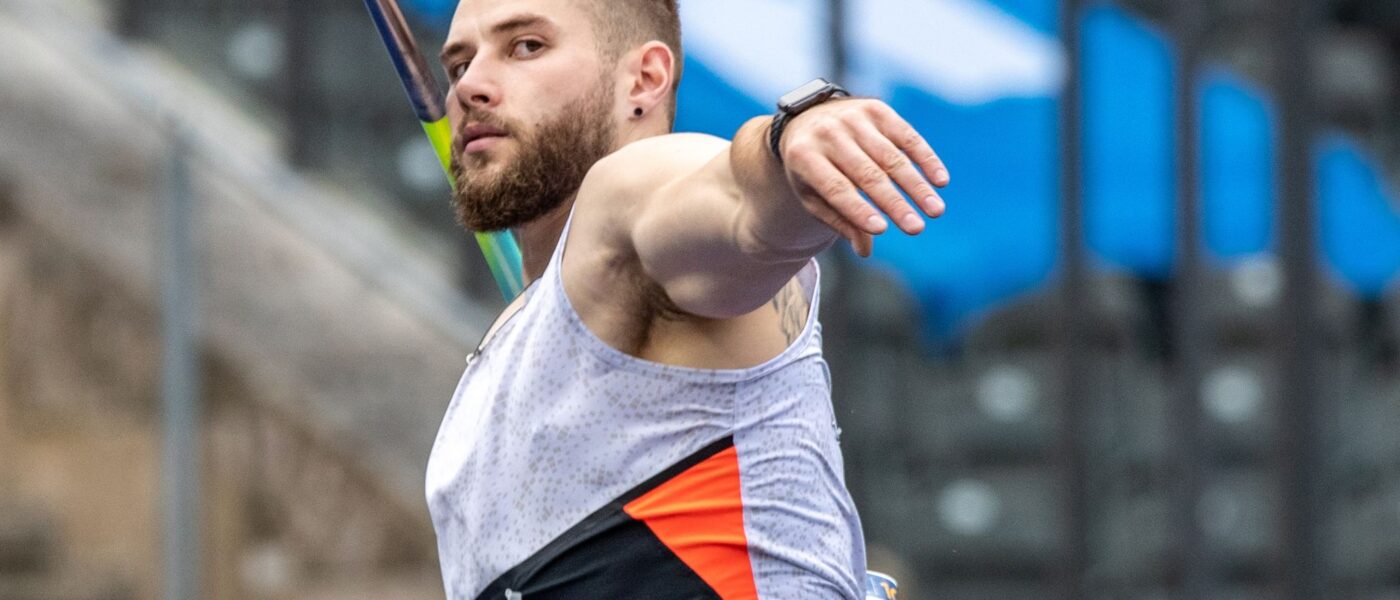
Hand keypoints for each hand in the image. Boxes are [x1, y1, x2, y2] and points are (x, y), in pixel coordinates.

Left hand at [777, 98, 949, 256]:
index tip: (881, 230)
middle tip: (916, 229)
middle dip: (895, 204)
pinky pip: (906, 136)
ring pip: (891, 157)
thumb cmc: (812, 168)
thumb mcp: (812, 195)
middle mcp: (828, 133)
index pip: (836, 188)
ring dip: (916, 186)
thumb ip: (838, 220)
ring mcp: (854, 118)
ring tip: (935, 210)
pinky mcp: (877, 110)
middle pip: (868, 174)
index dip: (858, 209)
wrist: (807, 119)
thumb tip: (865, 250)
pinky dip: (926, 158)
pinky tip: (940, 181)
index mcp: (804, 156)